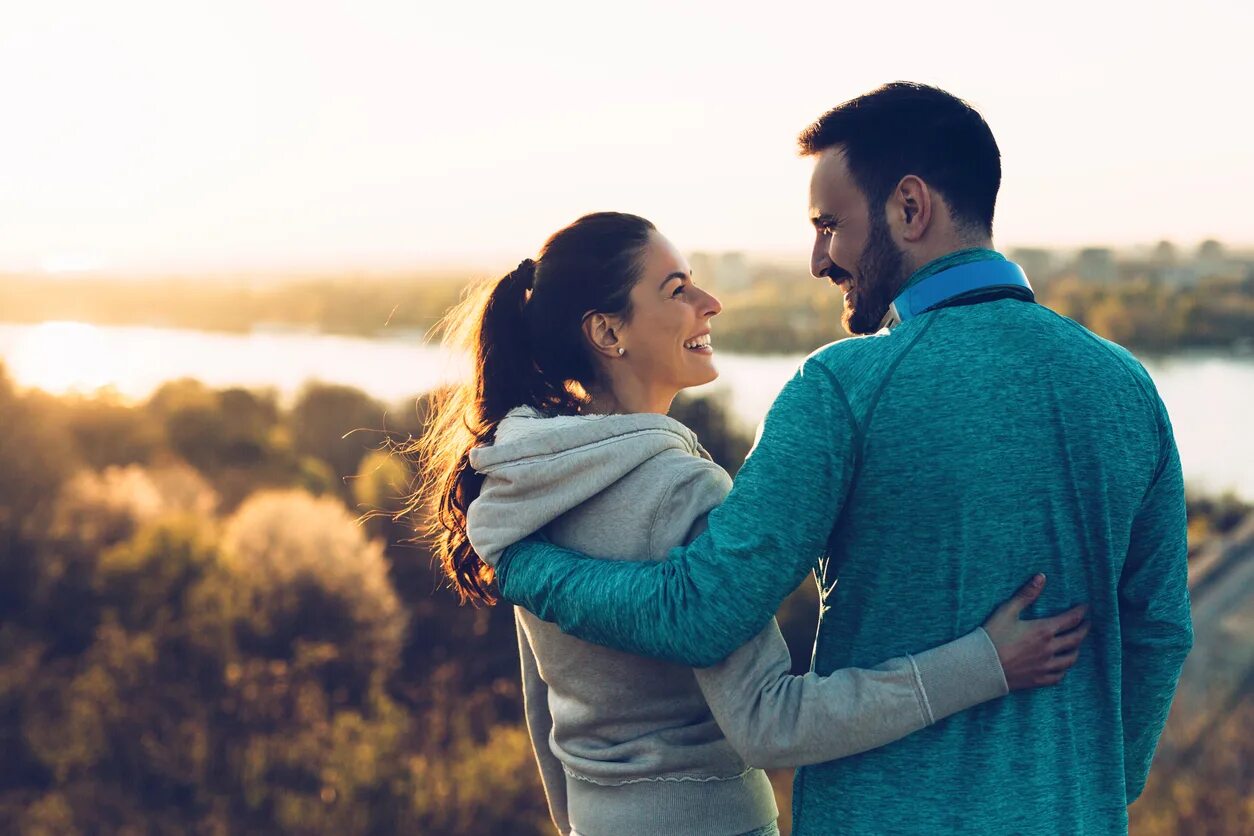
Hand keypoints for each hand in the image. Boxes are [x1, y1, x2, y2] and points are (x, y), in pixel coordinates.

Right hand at [982, 574, 1089, 690]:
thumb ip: (1026, 594)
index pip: (1071, 619)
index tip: (1086, 607)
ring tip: (1076, 644)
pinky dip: (1064, 669)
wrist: (982, 666)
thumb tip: (1041, 577)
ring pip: (1071, 659)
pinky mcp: (1039, 679)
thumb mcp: (1007, 610)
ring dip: (1076, 649)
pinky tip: (1062, 666)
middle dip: (1084, 629)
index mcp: (1044, 630)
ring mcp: (1046, 666)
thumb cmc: (992, 636)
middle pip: (1076, 639)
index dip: (1081, 611)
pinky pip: (1059, 676)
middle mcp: (1050, 649)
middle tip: (1087, 623)